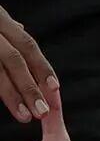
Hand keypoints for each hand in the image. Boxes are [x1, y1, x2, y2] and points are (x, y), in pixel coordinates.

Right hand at [0, 6, 57, 123]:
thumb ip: (4, 25)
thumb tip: (21, 27)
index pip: (26, 44)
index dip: (41, 66)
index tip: (55, 88)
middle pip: (13, 59)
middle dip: (30, 86)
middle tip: (42, 112)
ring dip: (10, 94)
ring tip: (24, 116)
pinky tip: (5, 103)